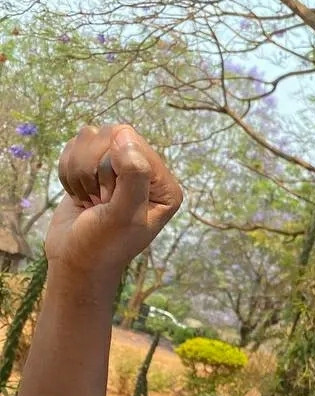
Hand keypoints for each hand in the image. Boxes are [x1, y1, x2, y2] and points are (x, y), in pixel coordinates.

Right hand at [46, 124, 182, 281]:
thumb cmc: (103, 245)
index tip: (110, 198)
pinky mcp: (96, 169)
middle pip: (110, 134)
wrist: (77, 261)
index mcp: (164, 185)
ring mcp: (121, 169)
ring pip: (88, 137)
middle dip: (92, 168)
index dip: (110, 165)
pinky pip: (74, 148)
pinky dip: (69, 173)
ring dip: (79, 172)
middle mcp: (147, 174)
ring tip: (91, 200)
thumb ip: (133, 176)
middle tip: (100, 201)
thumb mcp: (124, 214)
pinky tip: (80, 196)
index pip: (131, 141)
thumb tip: (125, 136)